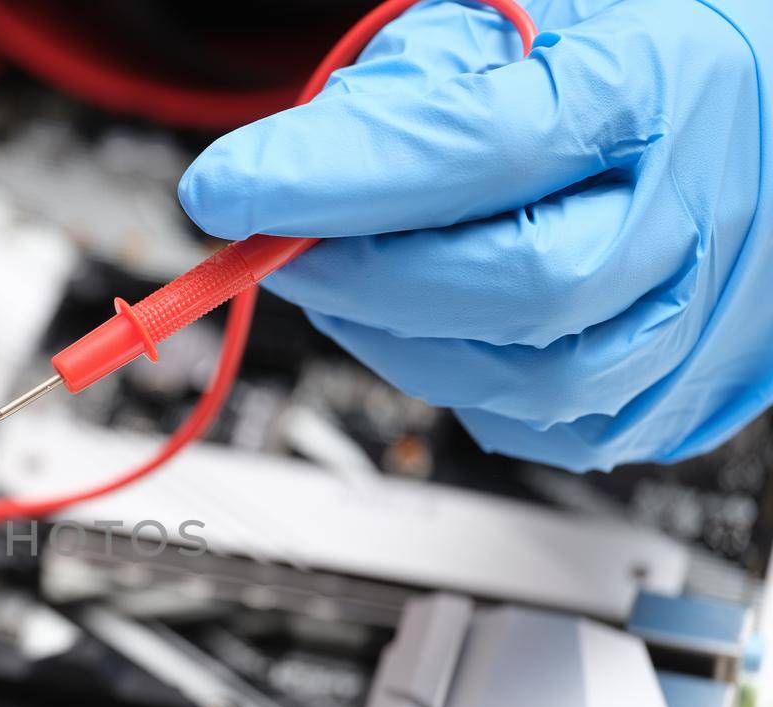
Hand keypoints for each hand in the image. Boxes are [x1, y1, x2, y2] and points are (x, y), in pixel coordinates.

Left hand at [178, 0, 772, 471]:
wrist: (765, 118)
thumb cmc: (645, 55)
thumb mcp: (527, 21)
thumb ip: (412, 91)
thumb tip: (284, 174)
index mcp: (664, 88)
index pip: (482, 147)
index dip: (339, 178)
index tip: (228, 190)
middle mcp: (702, 219)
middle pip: (514, 287)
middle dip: (364, 278)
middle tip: (279, 249)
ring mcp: (702, 325)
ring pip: (523, 381)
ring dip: (399, 338)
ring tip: (353, 280)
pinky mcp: (679, 401)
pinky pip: (542, 425)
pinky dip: (459, 379)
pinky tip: (437, 325)